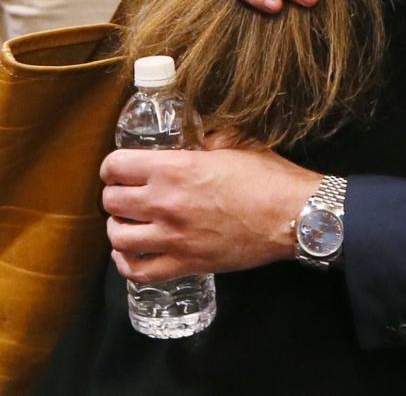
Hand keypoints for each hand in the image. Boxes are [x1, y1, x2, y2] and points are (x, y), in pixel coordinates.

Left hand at [101, 134, 320, 282]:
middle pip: (111, 200)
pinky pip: (136, 270)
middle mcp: (166, 203)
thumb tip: (197, 137)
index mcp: (176, 169)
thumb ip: (209, 137)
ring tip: (129, 220)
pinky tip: (132, 251)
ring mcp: (172, 238)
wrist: (292, 215)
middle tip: (128, 191)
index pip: (116, 166)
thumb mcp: (238, 142)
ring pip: (117, 236)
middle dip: (115, 193)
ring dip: (118, 226)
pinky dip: (126, 261)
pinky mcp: (184, 264)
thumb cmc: (269, 178)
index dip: (114, 165)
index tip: (121, 167)